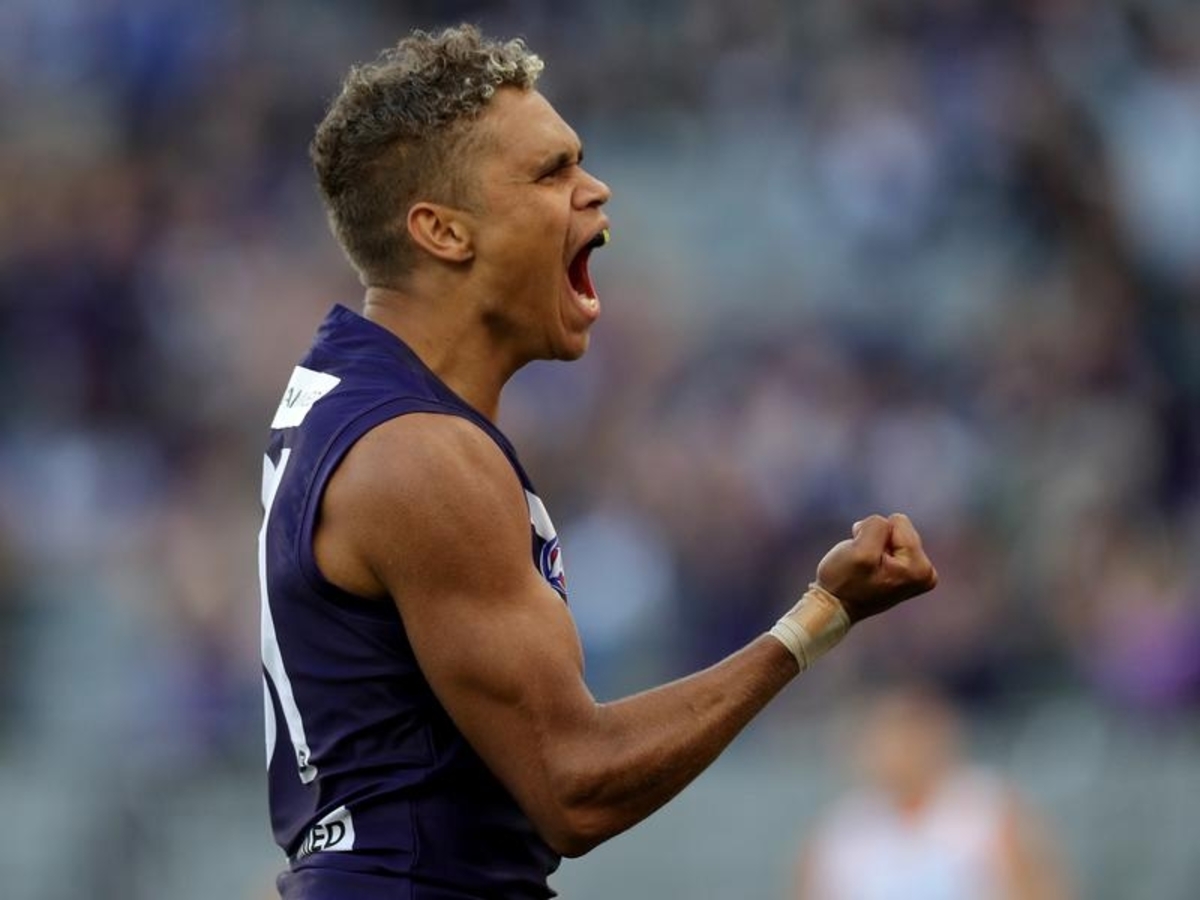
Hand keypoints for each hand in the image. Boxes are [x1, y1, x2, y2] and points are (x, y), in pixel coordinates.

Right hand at [814, 513, 937, 623]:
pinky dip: (875, 550)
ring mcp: (918, 573)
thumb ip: (877, 526)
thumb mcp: (859, 550)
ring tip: (864, 567)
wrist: (833, 607)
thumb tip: (885, 523)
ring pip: (893, 534)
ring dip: (873, 545)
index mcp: (920, 568)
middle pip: (900, 527)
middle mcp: (926, 572)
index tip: (866, 559)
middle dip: (876, 540)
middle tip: (864, 563)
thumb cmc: (844, 581)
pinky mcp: (907, 572)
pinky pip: (891, 542)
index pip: (898, 522)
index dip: (875, 536)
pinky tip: (868, 568)